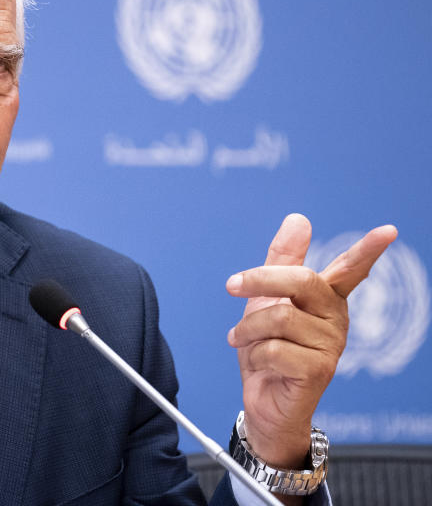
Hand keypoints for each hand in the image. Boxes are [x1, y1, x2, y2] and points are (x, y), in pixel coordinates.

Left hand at [226, 214, 396, 471]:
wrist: (262, 400)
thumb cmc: (267, 348)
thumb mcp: (266, 299)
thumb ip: (281, 260)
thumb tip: (299, 219)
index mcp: (326, 298)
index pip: (351, 269)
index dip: (368, 249)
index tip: (389, 230)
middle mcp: (335, 318)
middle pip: (300, 280)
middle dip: (260, 279)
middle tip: (231, 285)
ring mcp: (331, 345)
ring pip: (279, 317)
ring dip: (248, 329)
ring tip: (242, 340)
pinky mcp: (319, 370)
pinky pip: (274, 349)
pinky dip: (254, 354)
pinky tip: (260, 365)